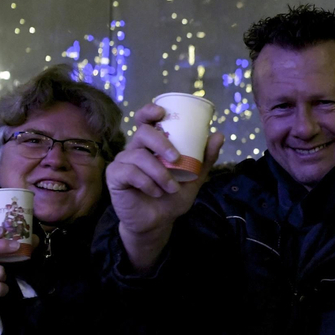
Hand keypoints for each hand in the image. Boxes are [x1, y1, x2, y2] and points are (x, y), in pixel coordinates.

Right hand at [105, 102, 226, 271]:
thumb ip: (204, 159)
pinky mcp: (115, 177)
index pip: (145, 120)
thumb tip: (219, 135)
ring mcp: (123, 162)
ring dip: (159, 173)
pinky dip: (147, 183)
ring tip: (171, 188)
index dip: (149, 111)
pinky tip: (155, 192)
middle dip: (161, 143)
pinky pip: (130, 172)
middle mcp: (135, 149)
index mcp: (151, 145)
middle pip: (142, 132)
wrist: (157, 223)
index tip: (161, 112)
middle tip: (176, 159)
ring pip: (138, 156)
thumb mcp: (193, 178)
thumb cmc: (172, 197)